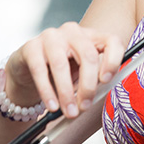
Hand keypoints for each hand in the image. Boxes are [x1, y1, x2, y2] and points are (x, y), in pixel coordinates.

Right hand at [8, 22, 124, 118]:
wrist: (30, 68)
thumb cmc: (62, 70)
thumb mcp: (81, 74)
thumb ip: (92, 82)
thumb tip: (95, 100)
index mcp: (91, 36)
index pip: (111, 41)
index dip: (113, 60)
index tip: (107, 81)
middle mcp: (73, 32)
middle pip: (87, 55)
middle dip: (88, 85)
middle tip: (84, 106)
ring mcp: (51, 37)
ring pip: (61, 64)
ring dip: (66, 93)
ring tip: (69, 111)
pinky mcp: (31, 47)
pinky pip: (40, 70)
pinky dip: (47, 92)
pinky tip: (52, 106)